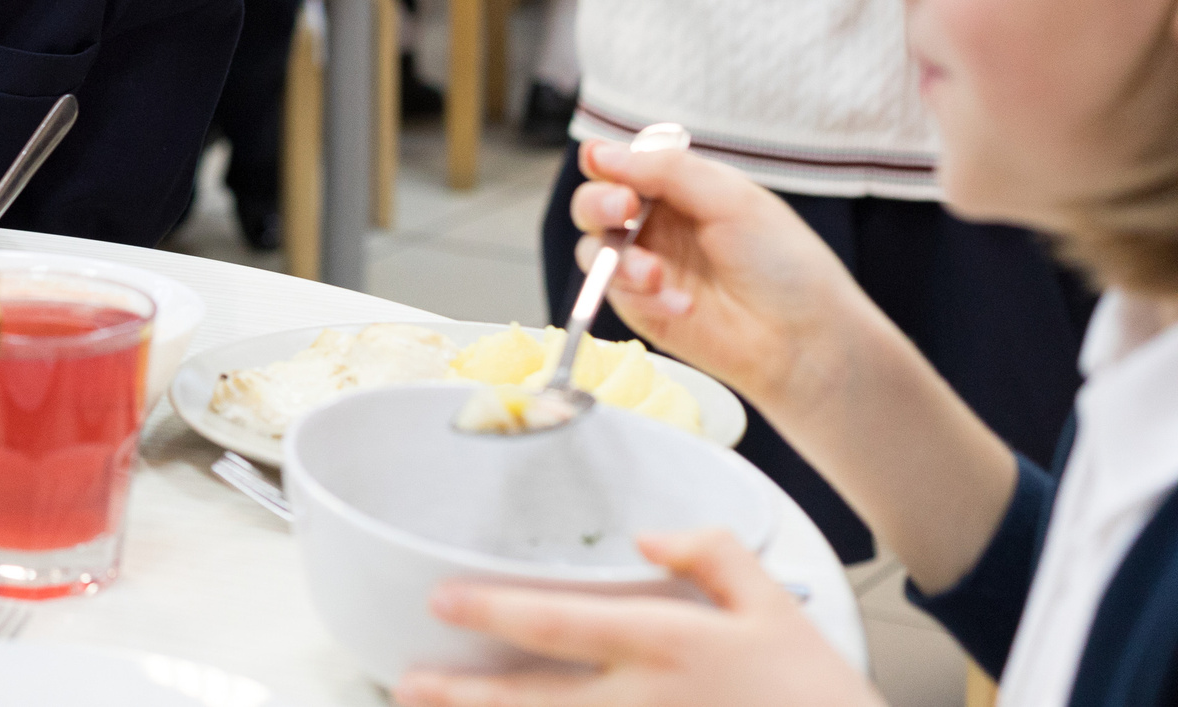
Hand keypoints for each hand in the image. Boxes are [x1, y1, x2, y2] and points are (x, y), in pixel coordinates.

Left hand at [394, 530, 879, 706]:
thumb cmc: (819, 694)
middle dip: (465, 693)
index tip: (442, 600)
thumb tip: (649, 537)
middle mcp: (646, 704)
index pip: (562, 623)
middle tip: (408, 680)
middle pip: (537, 698)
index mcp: (669, 646)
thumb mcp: (773, 603)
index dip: (495, 611)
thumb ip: (709, 554)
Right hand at [566, 140, 866, 419]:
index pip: (622, 165)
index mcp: (679, 189)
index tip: (605, 166)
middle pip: (594, 203)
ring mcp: (646, 267)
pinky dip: (642, 297)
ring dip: (617, 257)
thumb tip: (597, 152)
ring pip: (593, 249)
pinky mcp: (643, 310)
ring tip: (653, 274)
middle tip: (623, 208)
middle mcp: (656, 225)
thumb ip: (666, 171)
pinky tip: (682, 305)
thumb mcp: (731, 200)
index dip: (606, 162)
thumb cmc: (782, 263)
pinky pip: (616, 295)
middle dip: (598, 202)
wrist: (804, 339)